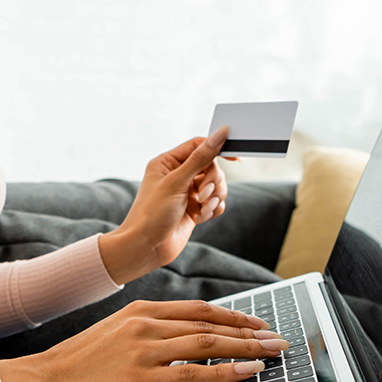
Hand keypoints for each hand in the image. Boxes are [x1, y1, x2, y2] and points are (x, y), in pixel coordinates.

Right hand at [0, 300, 287, 381]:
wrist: (47, 379)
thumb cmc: (79, 362)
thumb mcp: (116, 333)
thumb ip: (148, 330)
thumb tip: (182, 338)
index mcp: (141, 311)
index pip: (199, 309)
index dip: (233, 315)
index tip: (257, 323)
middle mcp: (146, 324)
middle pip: (210, 323)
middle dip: (249, 331)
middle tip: (277, 338)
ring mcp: (144, 349)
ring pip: (208, 343)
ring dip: (246, 348)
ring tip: (271, 353)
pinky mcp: (142, 377)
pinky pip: (194, 372)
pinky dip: (226, 371)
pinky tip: (247, 372)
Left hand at [98, 126, 230, 284]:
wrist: (146, 247)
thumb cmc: (152, 214)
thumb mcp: (177, 182)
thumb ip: (201, 158)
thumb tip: (220, 134)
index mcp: (167, 163)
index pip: (198, 146)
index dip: (216, 148)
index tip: (235, 157)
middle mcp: (177, 176)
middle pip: (211, 166)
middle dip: (213, 181)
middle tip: (204, 194)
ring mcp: (186, 193)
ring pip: (216, 185)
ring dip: (214, 197)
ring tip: (202, 208)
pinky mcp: (194, 209)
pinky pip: (215, 202)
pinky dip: (212, 209)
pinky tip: (201, 217)